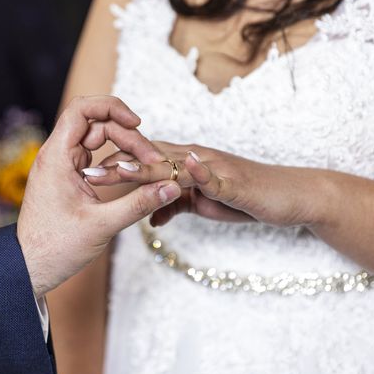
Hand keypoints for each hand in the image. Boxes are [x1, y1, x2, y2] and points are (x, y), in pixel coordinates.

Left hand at [17, 97, 180, 297]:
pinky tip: (129, 174)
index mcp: (56, 157)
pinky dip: (114, 160)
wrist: (30, 268)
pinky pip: (94, 156)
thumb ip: (139, 203)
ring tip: (146, 167)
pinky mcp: (68, 177)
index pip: (81, 109)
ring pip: (97, 140)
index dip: (111, 107)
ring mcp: (62, 166)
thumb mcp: (102, 224)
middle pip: (96, 125)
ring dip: (123, 148)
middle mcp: (57, 156)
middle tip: (152, 159)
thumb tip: (171, 186)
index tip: (137, 123)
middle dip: (127, 136)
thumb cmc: (55, 247)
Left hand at [88, 141, 323, 228]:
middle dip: (116, 165)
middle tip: (84, 174)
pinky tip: (182, 169)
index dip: (115, 163)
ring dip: (144, 166)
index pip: (141, 158)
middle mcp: (193, 158)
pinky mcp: (234, 180)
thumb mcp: (203, 205)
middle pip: (148, 157)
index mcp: (182, 164)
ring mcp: (213, 166)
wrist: (289, 196)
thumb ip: (176, 205)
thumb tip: (153, 216)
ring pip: (173, 163)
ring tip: (116, 168)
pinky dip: (197, 173)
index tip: (87, 177)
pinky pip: (213, 176)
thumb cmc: (244, 198)